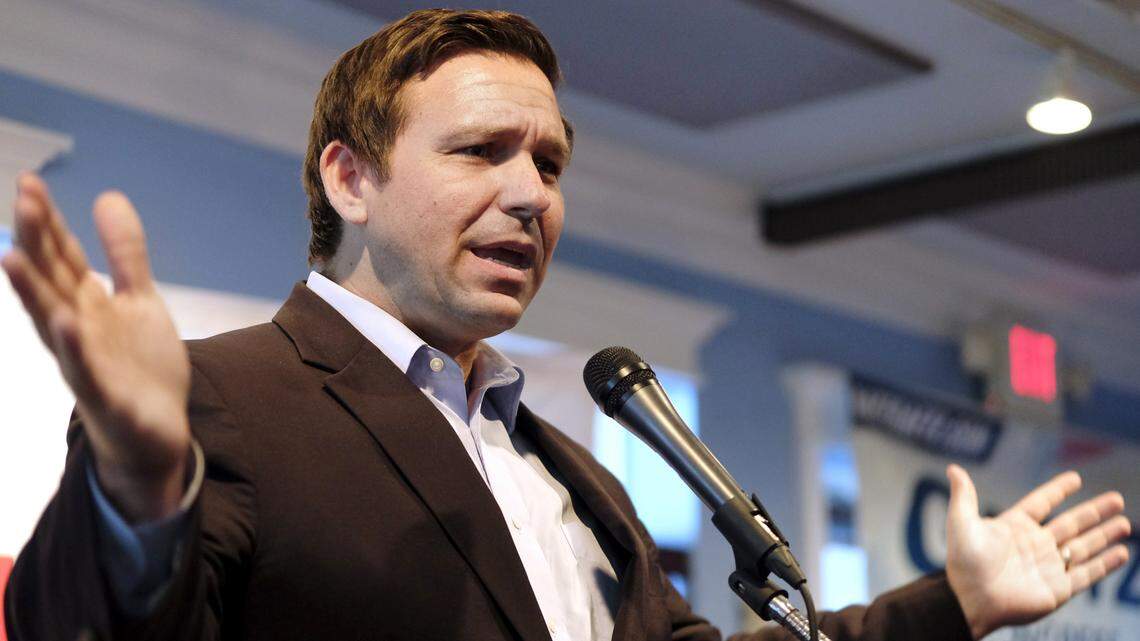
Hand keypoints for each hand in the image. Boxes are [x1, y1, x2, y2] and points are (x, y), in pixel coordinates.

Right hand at [2, 173, 190, 521]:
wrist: (153, 434)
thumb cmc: (137, 367)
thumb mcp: (138, 301)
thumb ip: (124, 255)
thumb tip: (108, 197)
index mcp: (85, 306)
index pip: (60, 258)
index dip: (48, 223)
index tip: (31, 182)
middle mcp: (77, 331)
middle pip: (51, 282)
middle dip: (36, 243)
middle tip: (24, 200)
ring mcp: (87, 364)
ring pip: (53, 325)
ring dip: (33, 293)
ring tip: (13, 258)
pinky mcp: (107, 398)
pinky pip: (87, 373)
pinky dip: (77, 351)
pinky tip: (68, 325)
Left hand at [944, 464, 1130, 639]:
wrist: (971, 599)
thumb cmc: (964, 562)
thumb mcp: (961, 522)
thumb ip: (964, 496)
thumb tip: (954, 469)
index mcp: (1014, 527)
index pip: (1041, 503)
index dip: (1057, 491)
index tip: (1075, 478)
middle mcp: (1035, 545)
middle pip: (1071, 523)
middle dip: (1094, 512)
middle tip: (1117, 499)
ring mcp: (1048, 566)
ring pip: (1084, 547)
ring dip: (1104, 534)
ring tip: (1125, 522)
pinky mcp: (1058, 589)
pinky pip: (1087, 574)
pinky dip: (1105, 564)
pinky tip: (1122, 552)